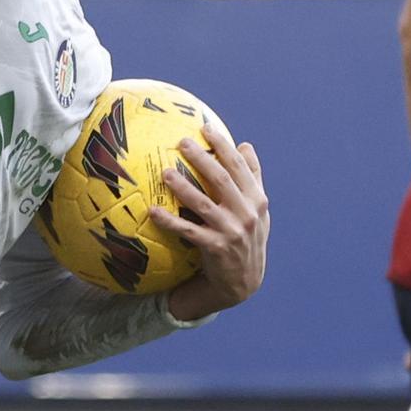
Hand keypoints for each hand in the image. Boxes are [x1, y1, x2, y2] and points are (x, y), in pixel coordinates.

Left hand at [152, 126, 268, 319]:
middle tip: (181, 142)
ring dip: (183, 187)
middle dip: (202, 158)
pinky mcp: (216, 248)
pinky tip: (153, 211)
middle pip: (222, 180)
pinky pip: (188, 231)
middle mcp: (247, 214)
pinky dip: (170, 221)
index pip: (239, 167)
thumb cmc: (246, 238)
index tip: (206, 128)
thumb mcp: (257, 210)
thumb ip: (252, 178)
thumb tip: (245, 145)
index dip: (223, 146)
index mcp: (257, 199)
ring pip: (203, 204)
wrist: (243, 281)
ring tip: (165, 173)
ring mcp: (232, 232)